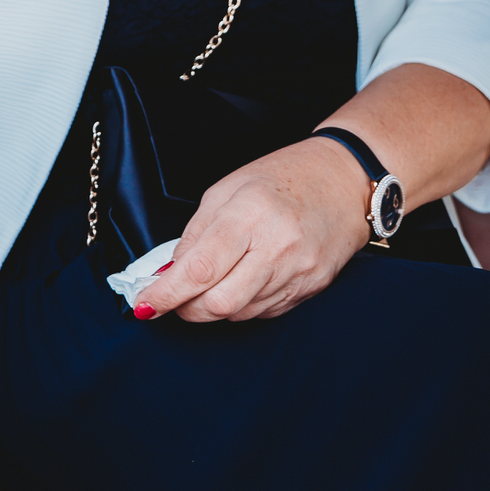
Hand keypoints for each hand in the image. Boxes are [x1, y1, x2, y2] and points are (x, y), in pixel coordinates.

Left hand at [131, 136, 372, 321]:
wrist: (345, 181)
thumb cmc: (282, 178)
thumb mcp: (225, 191)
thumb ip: (194, 233)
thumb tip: (170, 272)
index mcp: (248, 216)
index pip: (199, 269)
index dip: (167, 293)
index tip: (144, 305)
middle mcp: (276, 248)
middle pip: (219, 302)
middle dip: (187, 308)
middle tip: (173, 298)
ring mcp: (298, 272)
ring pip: (241, 312)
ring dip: (213, 307)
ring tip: (208, 284)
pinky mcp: (312, 287)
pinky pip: (265, 311)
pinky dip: (242, 304)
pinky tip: (240, 282)